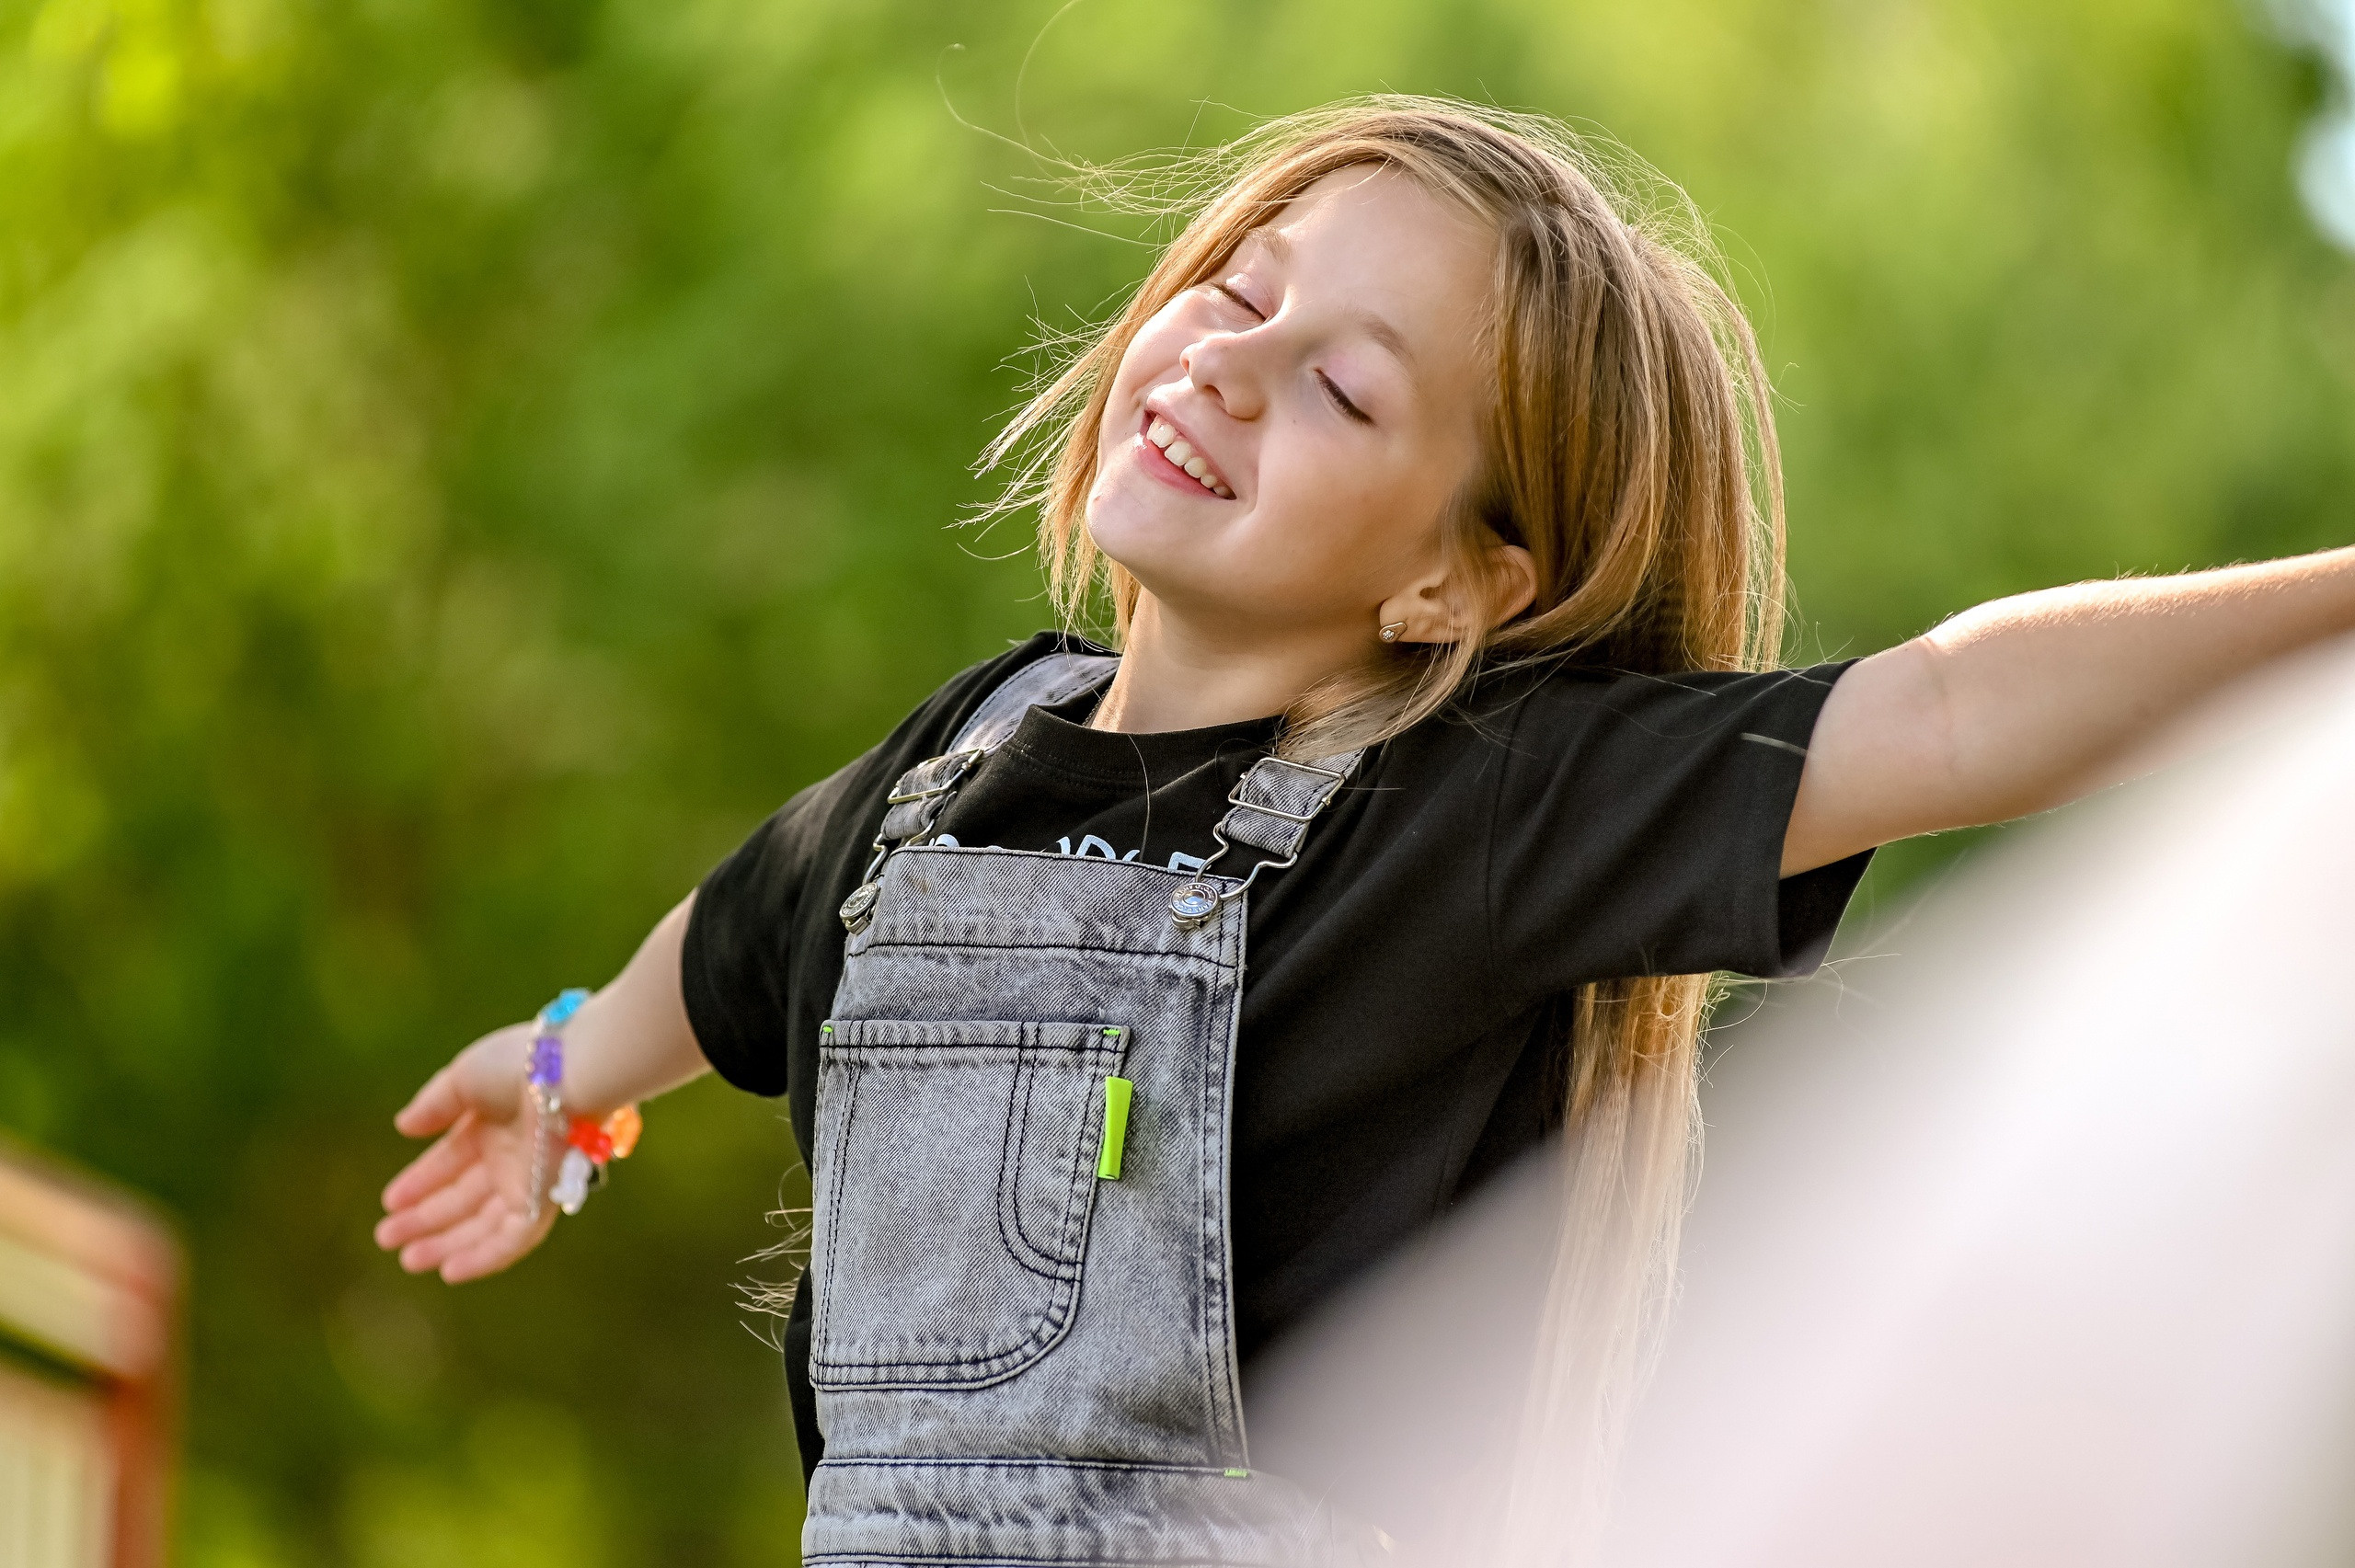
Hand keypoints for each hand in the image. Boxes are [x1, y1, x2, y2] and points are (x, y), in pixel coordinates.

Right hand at [376, 1021, 556, 1282]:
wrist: (568, 1074)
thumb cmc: (519, 1065)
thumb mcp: (465, 1078)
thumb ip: (434, 1104)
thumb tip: (403, 1126)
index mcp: (494, 1126)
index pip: (452, 1162)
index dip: (420, 1183)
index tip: (389, 1202)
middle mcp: (513, 1158)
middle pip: (464, 1199)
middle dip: (426, 1219)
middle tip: (387, 1237)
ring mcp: (530, 1181)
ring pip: (484, 1225)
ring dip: (447, 1244)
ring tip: (409, 1259)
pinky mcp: (545, 1201)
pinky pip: (513, 1239)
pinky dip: (483, 1258)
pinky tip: (449, 1272)